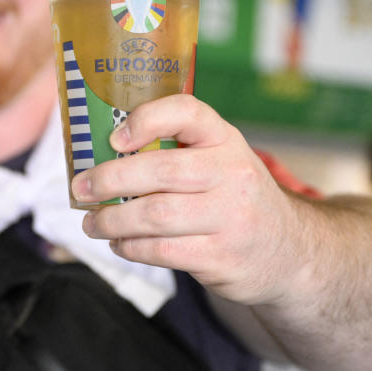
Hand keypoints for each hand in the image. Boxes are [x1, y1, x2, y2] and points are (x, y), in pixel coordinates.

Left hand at [72, 93, 309, 306]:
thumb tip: (102, 156)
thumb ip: (176, 152)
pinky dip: (130, 247)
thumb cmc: (235, 197)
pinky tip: (120, 244)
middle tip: (81, 188)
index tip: (115, 137)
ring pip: (154, 215)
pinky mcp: (221, 257)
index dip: (147, 119)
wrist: (290, 250)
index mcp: (226, 140)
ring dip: (111, 220)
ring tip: (92, 223)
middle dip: (109, 180)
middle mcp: (232, 174)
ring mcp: (230, 218)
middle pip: (160, 171)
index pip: (188, 113)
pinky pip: (161, 250)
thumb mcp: (221, 161)